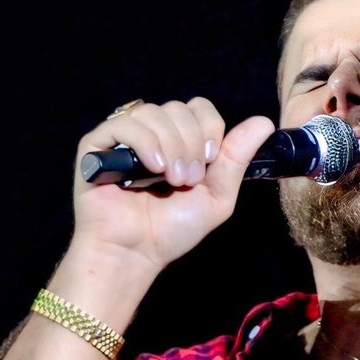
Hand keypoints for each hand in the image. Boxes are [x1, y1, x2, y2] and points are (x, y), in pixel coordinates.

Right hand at [70, 97, 278, 275]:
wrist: (136, 252)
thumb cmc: (172, 229)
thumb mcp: (216, 195)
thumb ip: (236, 158)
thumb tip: (264, 122)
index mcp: (178, 142)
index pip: (198, 108)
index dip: (209, 127)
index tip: (209, 159)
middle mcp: (151, 135)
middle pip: (179, 108)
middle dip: (191, 143)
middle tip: (188, 179)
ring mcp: (122, 139)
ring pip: (154, 113)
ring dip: (171, 146)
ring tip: (170, 178)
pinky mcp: (96, 146)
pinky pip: (125, 123)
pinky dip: (146, 143)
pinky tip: (152, 168)